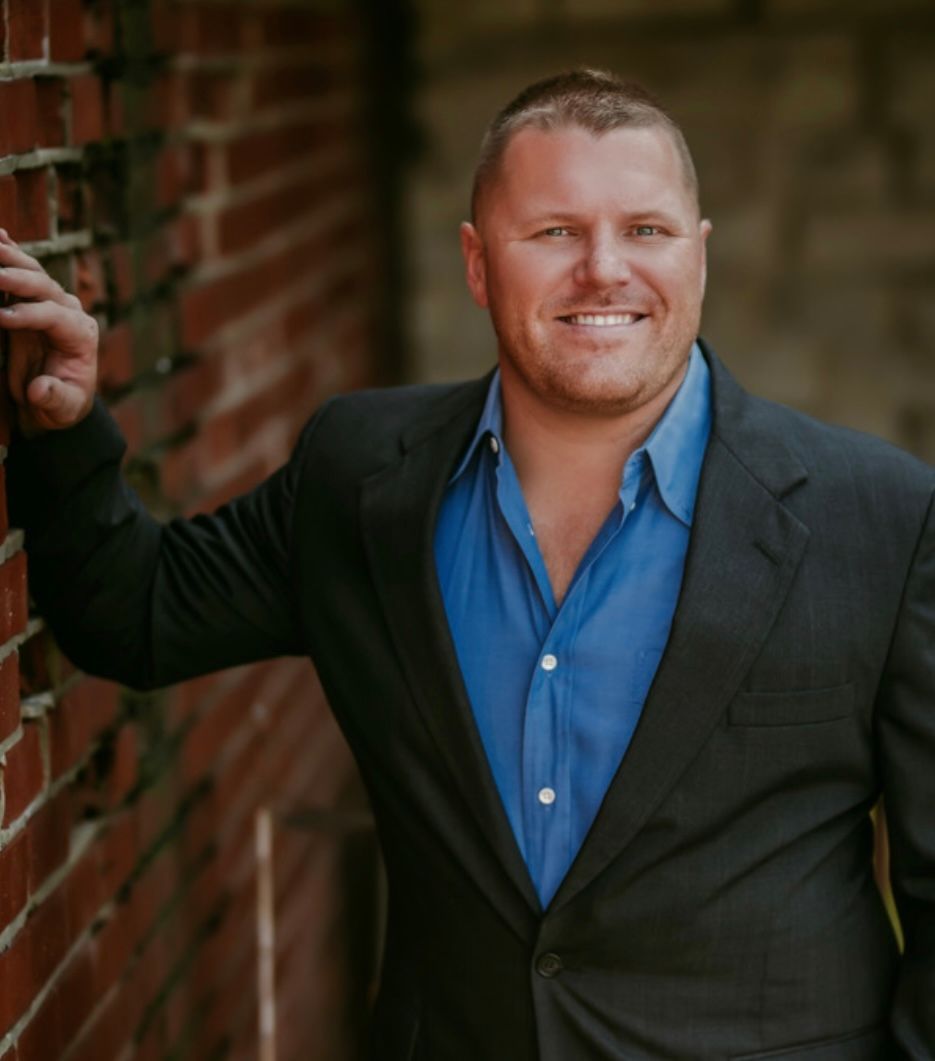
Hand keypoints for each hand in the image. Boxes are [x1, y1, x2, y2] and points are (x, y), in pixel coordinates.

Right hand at [0, 229, 98, 436]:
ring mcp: (53, 301)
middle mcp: (71, 312)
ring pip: (33, 272)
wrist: (58, 399)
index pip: (56, 317)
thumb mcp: (62, 409)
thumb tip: (40, 389)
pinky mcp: (34, 298)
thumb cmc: (61, 405)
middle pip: (45, 287)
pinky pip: (23, 270)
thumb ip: (54, 398)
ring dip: (9, 257)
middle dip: (16, 279)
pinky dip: (10, 251)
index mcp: (82, 335)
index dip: (28, 316)